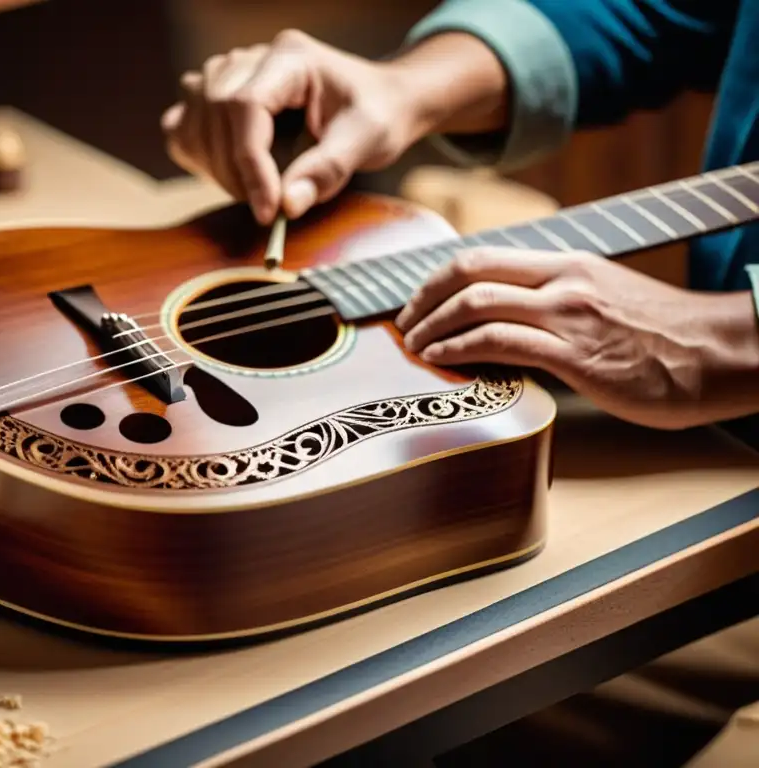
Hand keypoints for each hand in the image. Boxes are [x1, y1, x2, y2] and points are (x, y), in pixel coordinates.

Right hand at [162, 30, 419, 224]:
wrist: (380, 101)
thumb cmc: (376, 114)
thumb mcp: (367, 141)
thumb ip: (328, 170)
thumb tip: (288, 205)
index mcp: (291, 58)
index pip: (247, 105)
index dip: (250, 163)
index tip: (268, 209)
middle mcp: (254, 58)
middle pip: (215, 112)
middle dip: (236, 171)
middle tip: (269, 206)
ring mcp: (231, 74)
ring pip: (194, 117)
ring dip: (216, 166)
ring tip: (255, 189)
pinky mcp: (219, 97)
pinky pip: (183, 124)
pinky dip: (197, 153)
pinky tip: (228, 172)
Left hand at [394, 246, 758, 429]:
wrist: (723, 354)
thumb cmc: (666, 337)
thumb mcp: (605, 300)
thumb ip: (558, 302)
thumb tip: (512, 321)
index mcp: (567, 266)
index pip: (484, 256)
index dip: (438, 276)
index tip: (417, 298)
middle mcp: (562, 281)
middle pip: (469, 271)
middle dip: (422, 296)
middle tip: (403, 322)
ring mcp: (568, 316)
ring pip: (476, 304)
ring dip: (431, 326)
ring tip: (414, 346)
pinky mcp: (576, 355)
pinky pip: (499, 342)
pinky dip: (458, 349)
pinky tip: (440, 361)